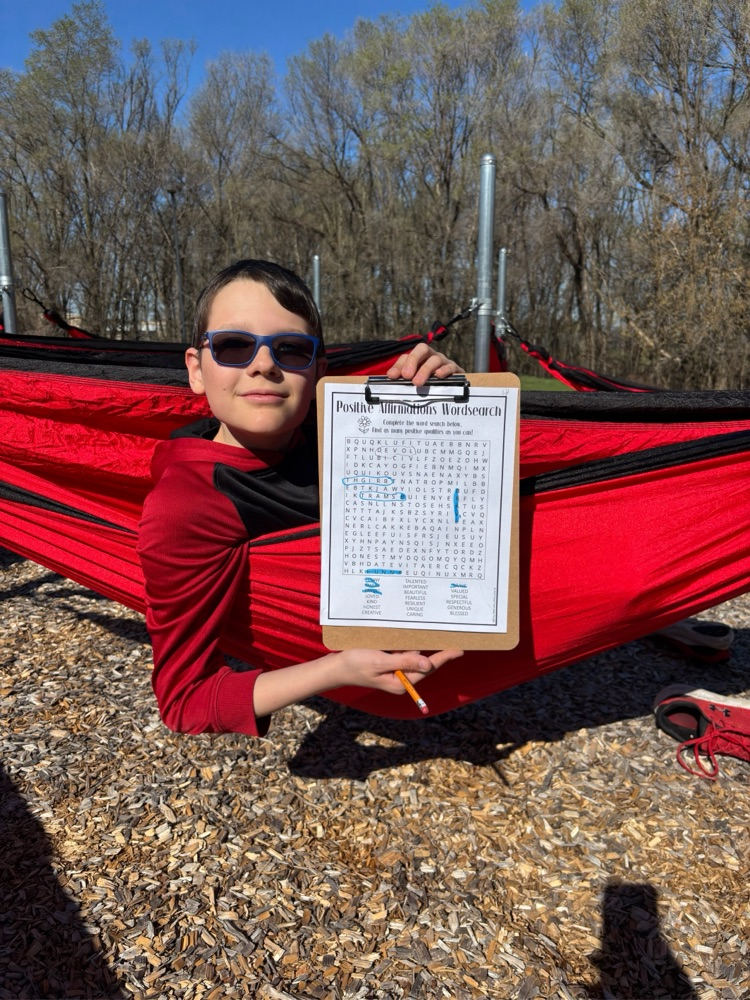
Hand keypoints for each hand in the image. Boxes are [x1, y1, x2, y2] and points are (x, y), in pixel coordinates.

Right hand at [329, 647, 463, 694]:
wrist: (335, 667)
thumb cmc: (355, 664)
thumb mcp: (381, 662)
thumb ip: (405, 662)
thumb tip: (429, 664)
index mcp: (400, 683)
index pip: (428, 669)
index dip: (444, 658)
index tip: (459, 650)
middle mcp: (400, 679)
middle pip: (424, 664)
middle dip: (436, 651)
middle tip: (453, 638)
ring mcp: (394, 672)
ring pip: (414, 657)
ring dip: (421, 646)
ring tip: (435, 632)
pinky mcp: (388, 664)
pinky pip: (403, 654)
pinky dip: (408, 645)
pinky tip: (413, 635)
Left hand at [386, 342, 463, 386]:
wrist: (453, 388)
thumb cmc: (430, 384)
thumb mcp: (415, 381)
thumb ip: (403, 379)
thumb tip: (390, 377)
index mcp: (419, 358)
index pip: (407, 356)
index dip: (399, 365)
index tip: (392, 376)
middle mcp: (431, 356)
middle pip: (422, 349)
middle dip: (413, 361)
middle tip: (406, 376)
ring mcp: (444, 362)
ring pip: (435, 359)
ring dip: (425, 370)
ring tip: (418, 382)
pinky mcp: (455, 370)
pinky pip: (450, 366)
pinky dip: (445, 370)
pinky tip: (439, 375)